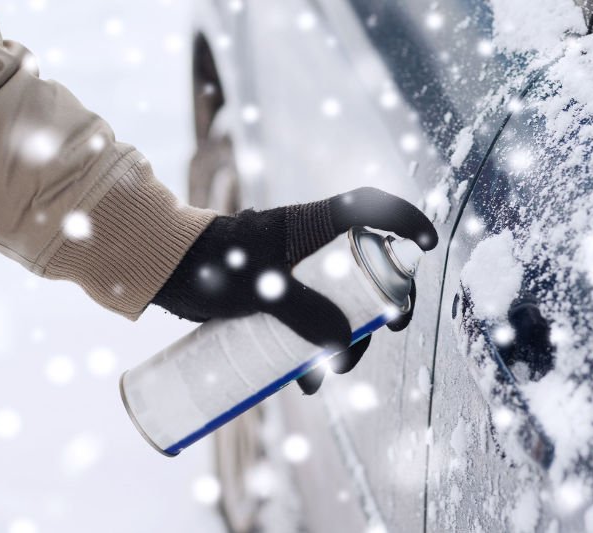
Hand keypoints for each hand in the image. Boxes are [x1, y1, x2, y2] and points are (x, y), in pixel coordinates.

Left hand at [151, 187, 437, 391]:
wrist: (164, 271)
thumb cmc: (211, 265)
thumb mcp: (260, 288)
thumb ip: (303, 314)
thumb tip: (342, 349)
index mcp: (312, 224)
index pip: (370, 208)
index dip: (405, 219)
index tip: (428, 244)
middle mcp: (310, 245)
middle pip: (362, 271)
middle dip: (378, 307)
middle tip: (380, 335)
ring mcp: (295, 270)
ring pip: (337, 302)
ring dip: (343, 339)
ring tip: (328, 374)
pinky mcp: (277, 293)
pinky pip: (309, 318)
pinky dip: (312, 347)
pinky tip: (303, 379)